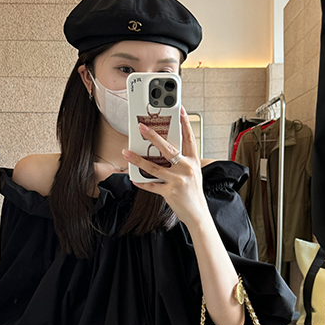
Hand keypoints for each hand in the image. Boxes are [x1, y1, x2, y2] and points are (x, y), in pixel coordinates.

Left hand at [123, 106, 209, 228]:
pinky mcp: (169, 192)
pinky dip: (141, 182)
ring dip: (138, 159)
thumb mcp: (193, 173)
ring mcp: (178, 180)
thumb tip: (165, 150)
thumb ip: (182, 161)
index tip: (180, 110)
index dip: (185, 123)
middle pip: (168, 148)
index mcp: (193, 161)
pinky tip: (133, 177)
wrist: (198, 214)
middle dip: (153, 136)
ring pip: (154, 167)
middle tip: (141, 127)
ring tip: (127, 152)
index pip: (189, 138)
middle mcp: (186, 168)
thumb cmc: (194, 193)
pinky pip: (151, 185)